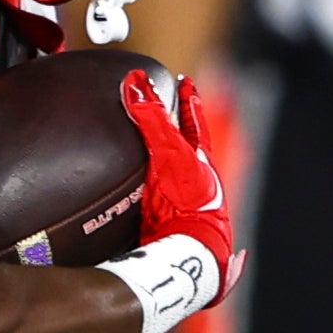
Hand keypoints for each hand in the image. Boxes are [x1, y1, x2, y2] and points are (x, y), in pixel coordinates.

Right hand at [121, 66, 236, 296]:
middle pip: (187, 148)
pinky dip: (141, 193)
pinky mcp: (162, 224)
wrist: (187, 250)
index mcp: (201, 160)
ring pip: (173, 175)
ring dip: (161, 162)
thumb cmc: (188, 199)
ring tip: (145, 151)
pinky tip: (131, 197)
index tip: (185, 81)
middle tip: (167, 109)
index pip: (195, 121)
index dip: (189, 100)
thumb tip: (135, 81)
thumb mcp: (168, 150)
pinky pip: (151, 200)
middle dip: (177, 130)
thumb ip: (151, 117)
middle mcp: (195, 181)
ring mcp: (180, 203)